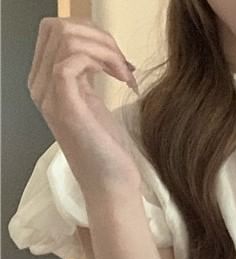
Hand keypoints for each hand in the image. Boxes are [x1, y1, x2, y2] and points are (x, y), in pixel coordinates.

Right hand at [27, 17, 141, 194]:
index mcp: (45, 81)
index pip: (54, 30)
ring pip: (66, 39)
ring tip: (125, 73)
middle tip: (123, 63)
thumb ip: (88, 75)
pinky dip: (103, 61)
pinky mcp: (66, 105)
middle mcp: (40, 85)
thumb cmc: (107, 150)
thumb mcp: (93, 102)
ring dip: (105, 49)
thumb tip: (103, 48)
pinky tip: (122, 79)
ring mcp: (50, 95)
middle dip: (98, 36)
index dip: (91, 33)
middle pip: (57, 27)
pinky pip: (72, 61)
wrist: (111, 185)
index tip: (119, 58)